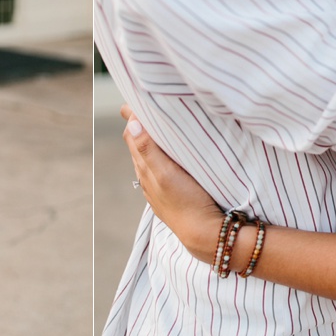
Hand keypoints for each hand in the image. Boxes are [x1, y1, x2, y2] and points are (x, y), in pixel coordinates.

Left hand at [121, 104, 224, 261]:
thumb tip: (132, 123)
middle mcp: (147, 178)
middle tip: (144, 106)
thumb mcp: (166, 173)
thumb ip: (148, 150)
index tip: (136, 100)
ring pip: (149, 158)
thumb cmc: (186, 202)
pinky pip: (160, 169)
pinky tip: (169, 157)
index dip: (132, 117)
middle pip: (138, 145)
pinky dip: (160, 156)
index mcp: (145, 168)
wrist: (203, 235)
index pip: (132, 135)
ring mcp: (159, 188)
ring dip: (150, 141)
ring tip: (157, 127)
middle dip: (139, 126)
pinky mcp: (170, 195)